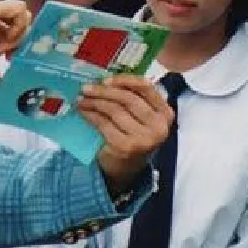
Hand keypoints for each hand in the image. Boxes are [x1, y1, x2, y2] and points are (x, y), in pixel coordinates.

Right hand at [0, 0, 31, 86]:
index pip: (4, 25)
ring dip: (19, 34)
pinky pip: (19, 11)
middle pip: (15, 19)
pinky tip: (3, 45)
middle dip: (17, 40)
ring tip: (4, 52)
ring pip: (20, 13)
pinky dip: (18, 29)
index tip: (3, 57)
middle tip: (8, 58)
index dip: (9, 42)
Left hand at [77, 75, 172, 195]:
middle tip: (86, 88)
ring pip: (114, 110)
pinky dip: (90, 115)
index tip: (105, 79)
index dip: (124, 80)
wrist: (126, 169)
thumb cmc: (133, 137)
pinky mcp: (126, 147)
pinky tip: (83, 111)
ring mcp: (143, 138)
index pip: (146, 88)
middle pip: (128, 99)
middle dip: (104, 91)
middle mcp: (158, 127)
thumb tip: (105, 79)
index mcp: (165, 114)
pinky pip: (104, 124)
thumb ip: (133, 99)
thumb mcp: (141, 118)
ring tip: (82, 99)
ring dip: (94, 102)